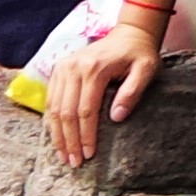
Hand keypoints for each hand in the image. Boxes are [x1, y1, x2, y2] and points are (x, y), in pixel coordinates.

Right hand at [43, 14, 169, 165]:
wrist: (129, 33)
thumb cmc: (140, 54)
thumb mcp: (146, 70)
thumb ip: (132, 92)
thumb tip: (116, 117)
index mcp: (94, 69)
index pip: (85, 110)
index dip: (86, 135)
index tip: (89, 155)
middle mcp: (73, 68)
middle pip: (65, 112)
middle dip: (69, 140)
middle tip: (73, 162)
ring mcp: (63, 67)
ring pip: (53, 108)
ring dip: (57, 134)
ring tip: (63, 155)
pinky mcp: (58, 69)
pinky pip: (50, 100)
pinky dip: (52, 121)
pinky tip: (57, 136)